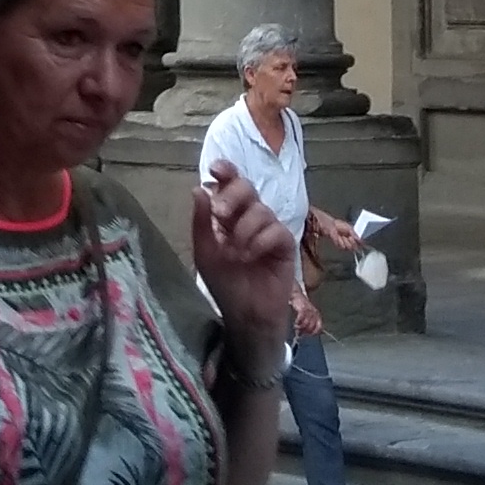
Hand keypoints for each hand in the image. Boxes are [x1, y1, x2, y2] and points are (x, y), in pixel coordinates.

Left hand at [189, 169, 294, 367]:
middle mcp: (250, 217)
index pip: (230, 185)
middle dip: (233, 196)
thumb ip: (201, 222)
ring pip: (261, 210)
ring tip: (236, 254)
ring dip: (244, 230)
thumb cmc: (225, 283)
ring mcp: (269, 229)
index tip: (216, 169)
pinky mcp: (285, 245)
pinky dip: (260, 241)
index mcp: (229, 216)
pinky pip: (276, 230)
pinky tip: (252, 256)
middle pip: (247, 187)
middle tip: (220, 214)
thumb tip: (198, 188)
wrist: (245, 315)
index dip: (226, 171)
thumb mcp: (206, 253)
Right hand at [291, 284, 322, 339]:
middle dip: (306, 331)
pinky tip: (295, 323)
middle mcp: (314, 313)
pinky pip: (301, 318)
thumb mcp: (307, 315)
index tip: (308, 335)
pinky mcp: (303, 308)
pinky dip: (298, 322)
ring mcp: (309, 311)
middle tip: (300, 332)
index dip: (314, 333)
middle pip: (312, 327)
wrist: (297, 295)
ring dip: (301, 328)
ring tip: (296, 328)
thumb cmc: (301, 306)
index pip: (319, 327)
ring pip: (306, 324)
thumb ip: (307, 324)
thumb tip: (301, 335)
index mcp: (317, 315)